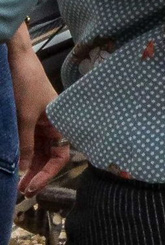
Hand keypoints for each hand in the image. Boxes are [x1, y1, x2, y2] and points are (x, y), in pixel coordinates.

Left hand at [7, 23, 66, 197]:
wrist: (15, 61)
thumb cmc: (26, 86)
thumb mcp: (24, 118)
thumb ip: (26, 145)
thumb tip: (24, 171)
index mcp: (59, 123)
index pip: (60, 155)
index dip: (48, 173)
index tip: (31, 187)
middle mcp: (51, 125)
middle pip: (49, 156)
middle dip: (37, 174)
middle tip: (22, 191)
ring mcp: (39, 123)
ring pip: (38, 151)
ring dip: (29, 167)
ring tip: (17, 183)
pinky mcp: (27, 120)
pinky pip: (28, 142)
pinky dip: (23, 155)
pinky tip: (15, 165)